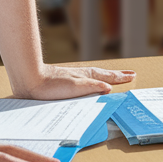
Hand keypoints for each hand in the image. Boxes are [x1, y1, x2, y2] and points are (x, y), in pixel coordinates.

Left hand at [17, 64, 135, 99]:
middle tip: (130, 74)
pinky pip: (85, 81)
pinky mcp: (64, 83)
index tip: (132, 75)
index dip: (120, 77)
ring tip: (113, 78)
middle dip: (116, 75)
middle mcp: (81, 76)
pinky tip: (89, 85)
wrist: (30, 81)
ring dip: (105, 77)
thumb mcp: (76, 87)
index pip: (107, 77)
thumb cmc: (51, 85)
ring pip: (94, 76)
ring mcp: (73, 78)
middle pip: (103, 75)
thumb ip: (93, 87)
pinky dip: (93, 81)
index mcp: (86, 77)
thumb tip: (109, 88)